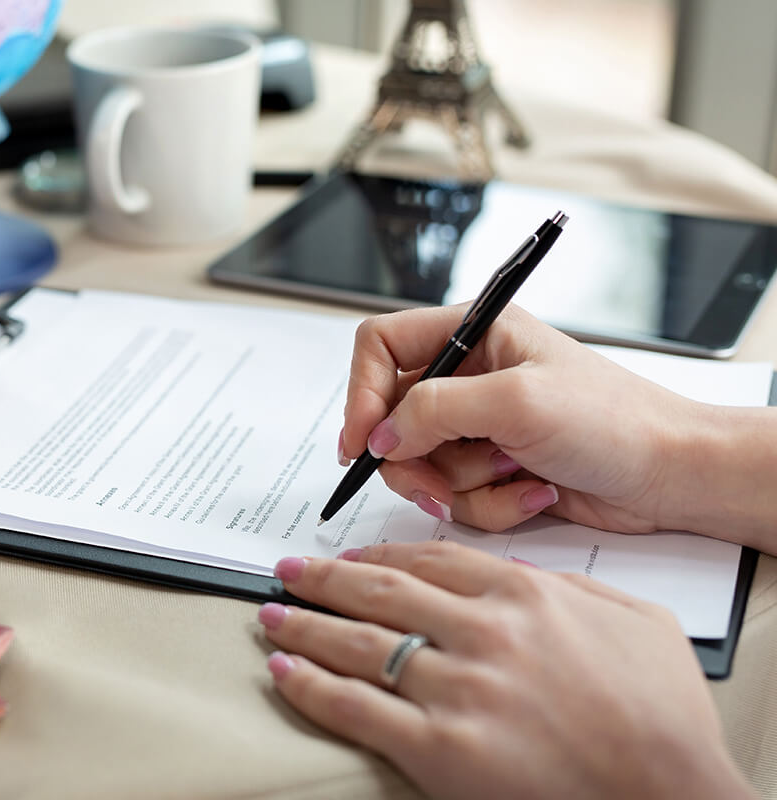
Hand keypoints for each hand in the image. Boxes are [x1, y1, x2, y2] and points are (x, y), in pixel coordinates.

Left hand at [261, 544, 753, 799]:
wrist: (673, 798)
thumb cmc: (664, 719)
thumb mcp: (635, 622)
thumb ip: (570, 587)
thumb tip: (516, 574)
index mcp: (524, 597)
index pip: (428, 562)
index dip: (376, 557)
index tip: (347, 557)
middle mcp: (481, 634)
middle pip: (379, 593)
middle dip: (322, 579)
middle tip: (287, 571)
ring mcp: (455, 690)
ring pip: (356, 645)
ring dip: (304, 627)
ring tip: (272, 616)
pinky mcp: (437, 749)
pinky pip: (356, 709)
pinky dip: (312, 689)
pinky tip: (285, 675)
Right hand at [339, 303, 702, 533]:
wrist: (672, 476)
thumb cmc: (616, 421)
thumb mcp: (517, 401)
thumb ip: (434, 409)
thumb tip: (379, 436)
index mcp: (474, 333)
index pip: (381, 347)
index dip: (361, 393)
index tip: (361, 443)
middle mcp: (469, 377)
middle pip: (390, 419)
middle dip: (416, 459)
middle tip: (439, 483)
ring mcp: (479, 426)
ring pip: (420, 466)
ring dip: (462, 484)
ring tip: (513, 474)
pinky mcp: (492, 469)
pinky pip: (455, 496)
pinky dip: (490, 504)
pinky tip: (535, 490)